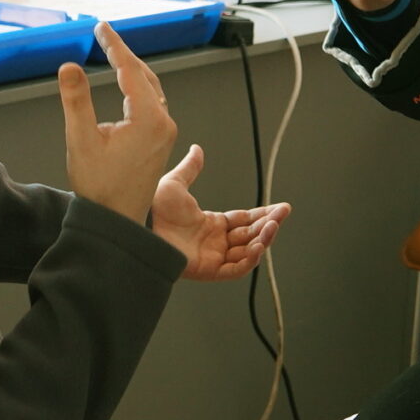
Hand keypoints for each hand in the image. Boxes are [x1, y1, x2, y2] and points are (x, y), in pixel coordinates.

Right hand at [57, 23, 177, 224]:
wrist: (115, 220)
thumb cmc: (99, 186)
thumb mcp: (80, 140)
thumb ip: (75, 100)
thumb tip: (69, 66)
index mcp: (148, 119)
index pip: (130, 71)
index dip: (114, 46)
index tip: (100, 27)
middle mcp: (163, 123)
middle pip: (144, 75)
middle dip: (123, 53)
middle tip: (104, 33)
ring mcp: (165, 132)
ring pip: (150, 88)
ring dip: (132, 69)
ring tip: (113, 52)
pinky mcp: (160, 140)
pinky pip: (151, 102)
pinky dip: (137, 86)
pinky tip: (126, 83)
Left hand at [149, 145, 292, 280]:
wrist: (138, 225)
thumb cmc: (150, 207)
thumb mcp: (175, 183)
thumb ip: (190, 168)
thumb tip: (197, 149)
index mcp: (209, 224)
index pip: (244, 220)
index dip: (263, 214)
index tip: (281, 208)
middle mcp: (213, 242)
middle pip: (250, 235)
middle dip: (268, 224)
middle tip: (282, 214)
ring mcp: (212, 257)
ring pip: (247, 252)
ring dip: (263, 239)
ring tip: (273, 226)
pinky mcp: (208, 270)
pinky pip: (235, 269)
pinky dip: (250, 259)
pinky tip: (259, 245)